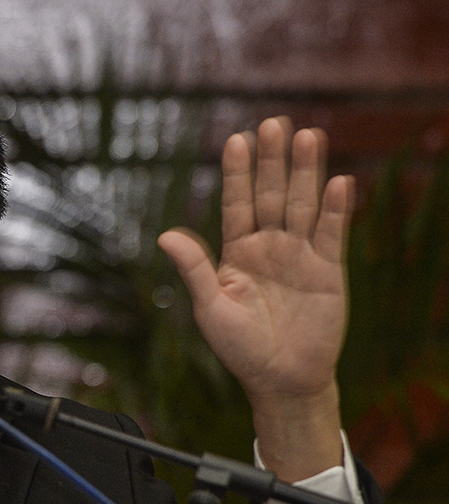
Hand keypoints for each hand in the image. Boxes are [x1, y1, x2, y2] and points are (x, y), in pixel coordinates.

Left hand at [157, 117, 352, 481]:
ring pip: (302, 205)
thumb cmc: (240, 348)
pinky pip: (331, 234)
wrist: (281, 380)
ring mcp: (300, 255)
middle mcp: (269, 247)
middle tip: (274, 122)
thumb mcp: (211, 308)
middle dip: (272, 160)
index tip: (236, 139)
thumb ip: (194, 269)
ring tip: (308, 135)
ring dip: (305, 172)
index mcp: (237, 253)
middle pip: (271, 194)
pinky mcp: (328, 271)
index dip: (237, 173)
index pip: (236, 204)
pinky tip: (337, 181)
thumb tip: (165, 234)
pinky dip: (335, 209)